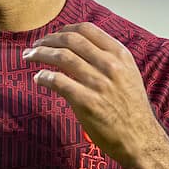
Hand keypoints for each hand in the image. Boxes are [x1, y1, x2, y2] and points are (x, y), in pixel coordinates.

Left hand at [23, 22, 163, 166]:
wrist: (140, 139)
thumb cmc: (132, 109)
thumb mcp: (129, 75)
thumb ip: (109, 59)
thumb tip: (82, 47)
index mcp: (120, 55)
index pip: (87, 29)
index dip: (64, 29)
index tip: (52, 36)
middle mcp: (110, 65)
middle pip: (70, 40)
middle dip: (47, 40)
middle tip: (34, 45)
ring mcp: (98, 83)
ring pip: (61, 57)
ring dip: (40, 53)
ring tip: (29, 56)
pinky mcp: (87, 101)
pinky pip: (58, 81)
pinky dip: (44, 77)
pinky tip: (38, 78)